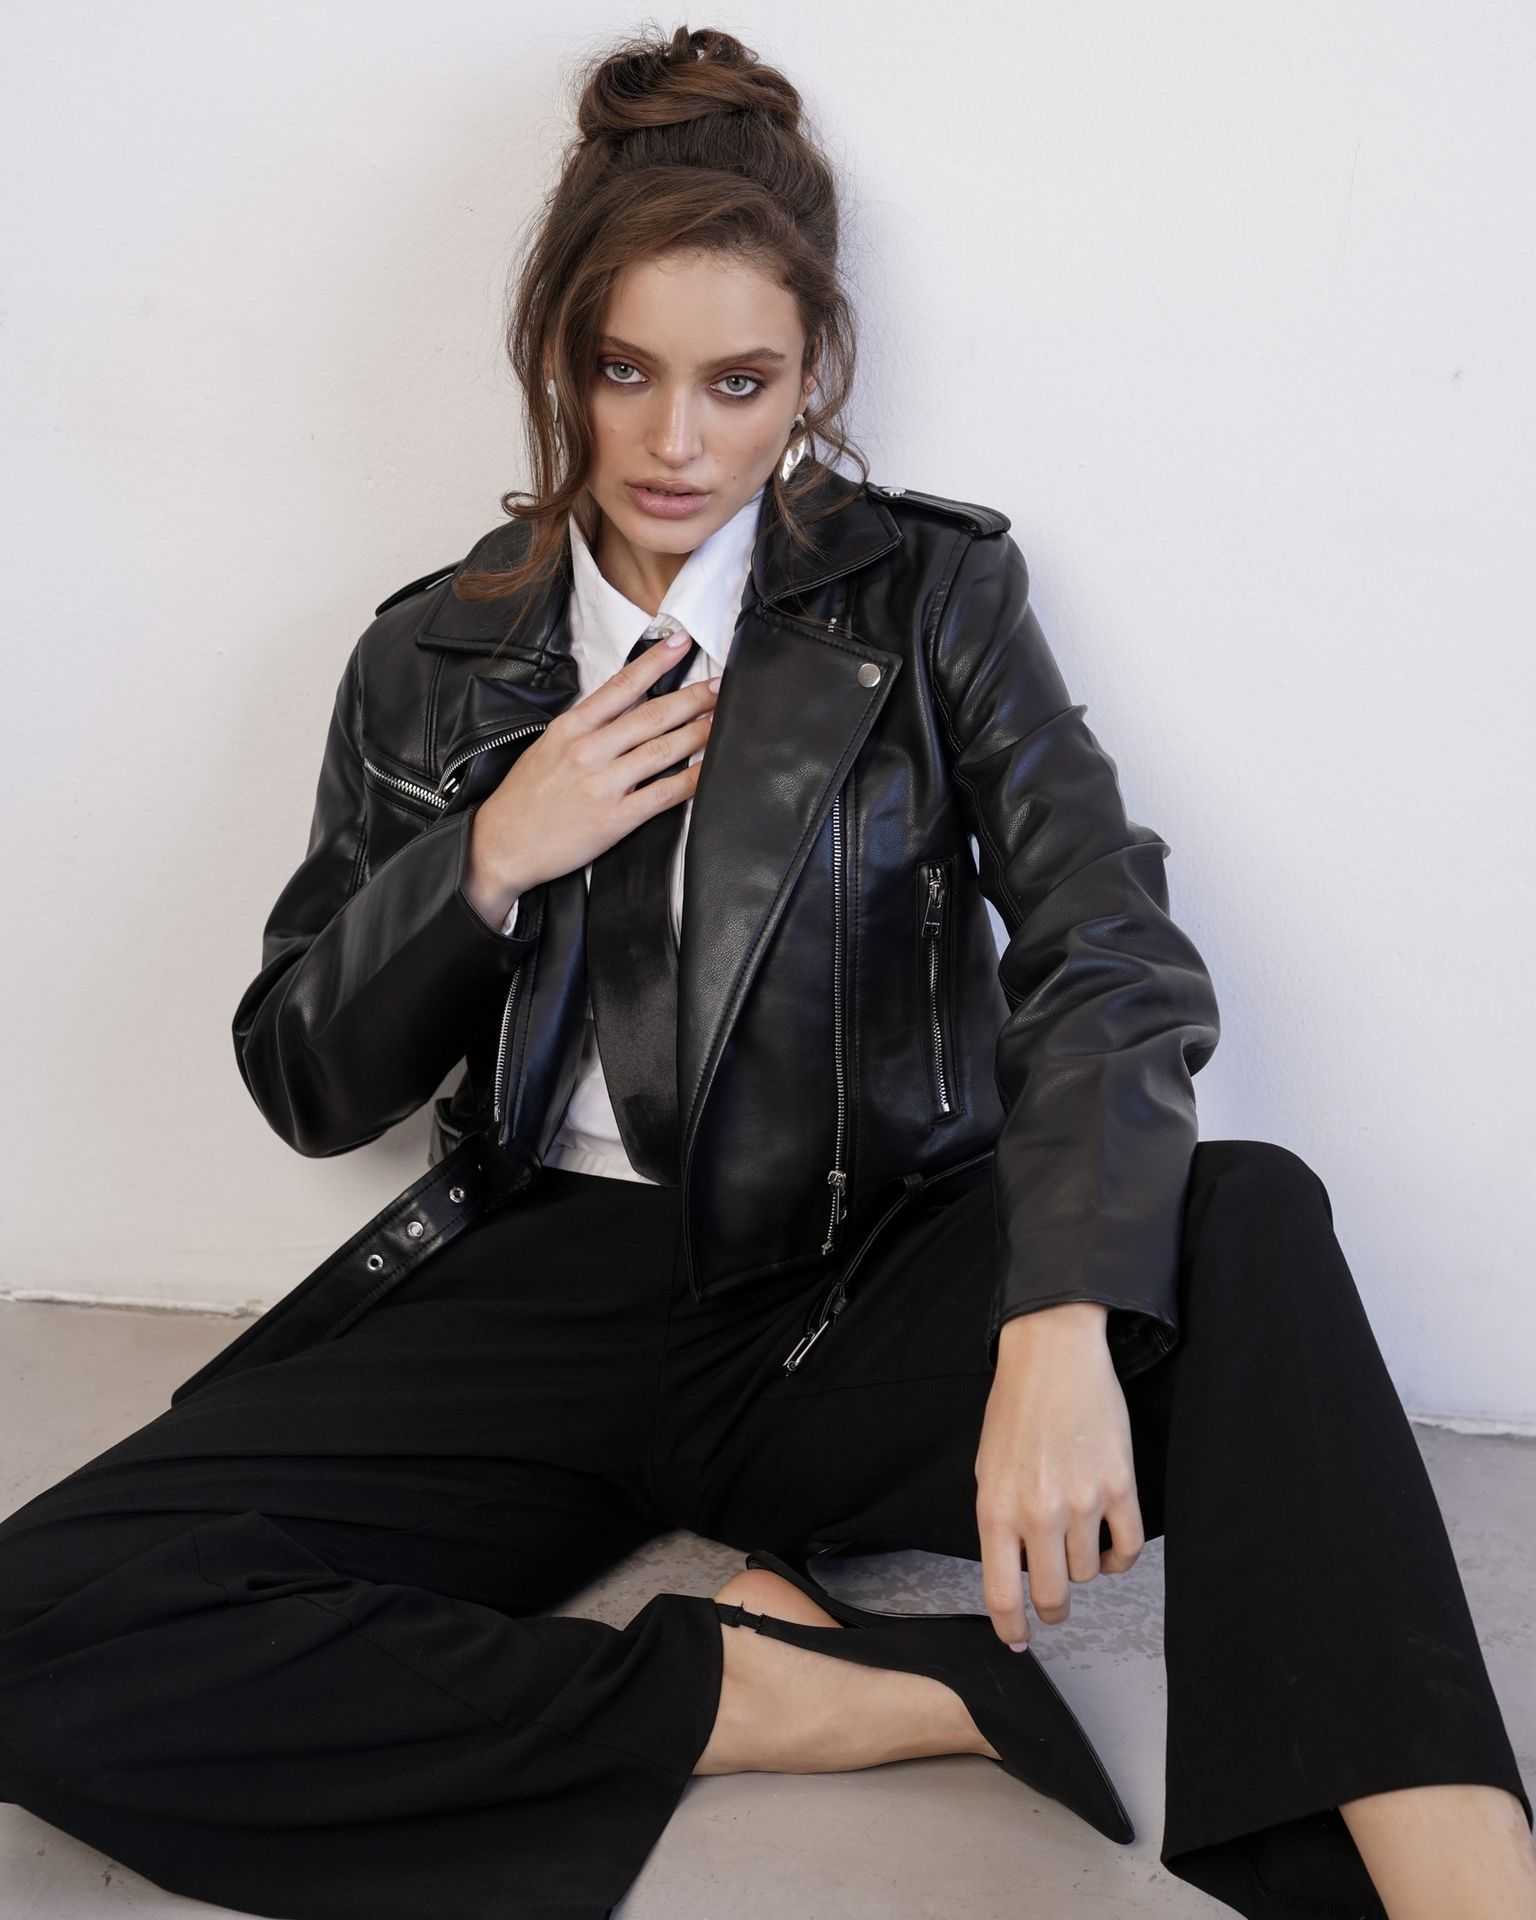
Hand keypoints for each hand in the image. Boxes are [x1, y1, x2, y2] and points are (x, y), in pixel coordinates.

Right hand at [465, 631, 718, 923]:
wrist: (500, 846)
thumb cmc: (525, 798)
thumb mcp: (547, 746)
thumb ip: (586, 727)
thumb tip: (626, 707)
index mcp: (570, 728)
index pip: (621, 686)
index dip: (655, 662)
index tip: (681, 642)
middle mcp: (588, 750)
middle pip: (652, 715)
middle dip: (692, 698)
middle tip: (720, 687)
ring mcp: (603, 784)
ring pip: (663, 750)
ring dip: (699, 733)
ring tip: (721, 722)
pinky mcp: (615, 817)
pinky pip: (663, 793)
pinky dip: (692, 780)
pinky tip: (709, 769)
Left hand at [974, 1303, 1144, 1647]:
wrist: (1053, 1357)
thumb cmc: (1015, 1408)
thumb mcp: (987, 1468)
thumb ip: (999, 1521)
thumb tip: (1013, 1568)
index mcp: (995, 1510)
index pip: (1001, 1593)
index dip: (1011, 1628)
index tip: (1018, 1641)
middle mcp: (1038, 1514)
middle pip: (1053, 1596)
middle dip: (1053, 1608)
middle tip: (1054, 1602)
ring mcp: (1082, 1503)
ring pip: (1088, 1572)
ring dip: (1082, 1566)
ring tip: (1075, 1538)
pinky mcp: (1120, 1487)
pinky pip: (1126, 1550)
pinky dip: (1117, 1558)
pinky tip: (1107, 1548)